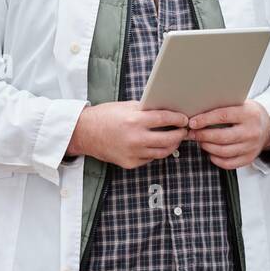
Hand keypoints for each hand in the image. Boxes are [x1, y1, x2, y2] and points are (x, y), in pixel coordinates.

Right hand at [66, 101, 187, 169]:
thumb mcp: (126, 107)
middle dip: (180, 135)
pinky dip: (155, 152)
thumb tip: (167, 110)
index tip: (184, 119)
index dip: (178, 119)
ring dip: (171, 145)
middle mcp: (135, 138)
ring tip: (174, 139)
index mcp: (135, 120)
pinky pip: (149, 158)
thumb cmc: (105, 116)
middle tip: (183, 130)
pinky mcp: (130, 163)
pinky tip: (155, 145)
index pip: (165, 119)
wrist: (85, 133)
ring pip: (162, 152)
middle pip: (168, 139)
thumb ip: (146, 110)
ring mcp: (133, 153)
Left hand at [186, 101, 269, 169]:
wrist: (268, 125)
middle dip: (203, 136)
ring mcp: (251, 147)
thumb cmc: (248, 113)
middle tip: (192, 133)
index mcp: (249, 114)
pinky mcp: (250, 158)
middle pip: (222, 137)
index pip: (223, 116)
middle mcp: (251, 131)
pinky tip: (210, 152)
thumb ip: (223, 107)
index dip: (205, 120)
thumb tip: (197, 112)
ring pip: (223, 152)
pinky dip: (216, 159)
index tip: (192, 123)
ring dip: (207, 147)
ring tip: (200, 141)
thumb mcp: (240, 104)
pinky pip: (229, 163)